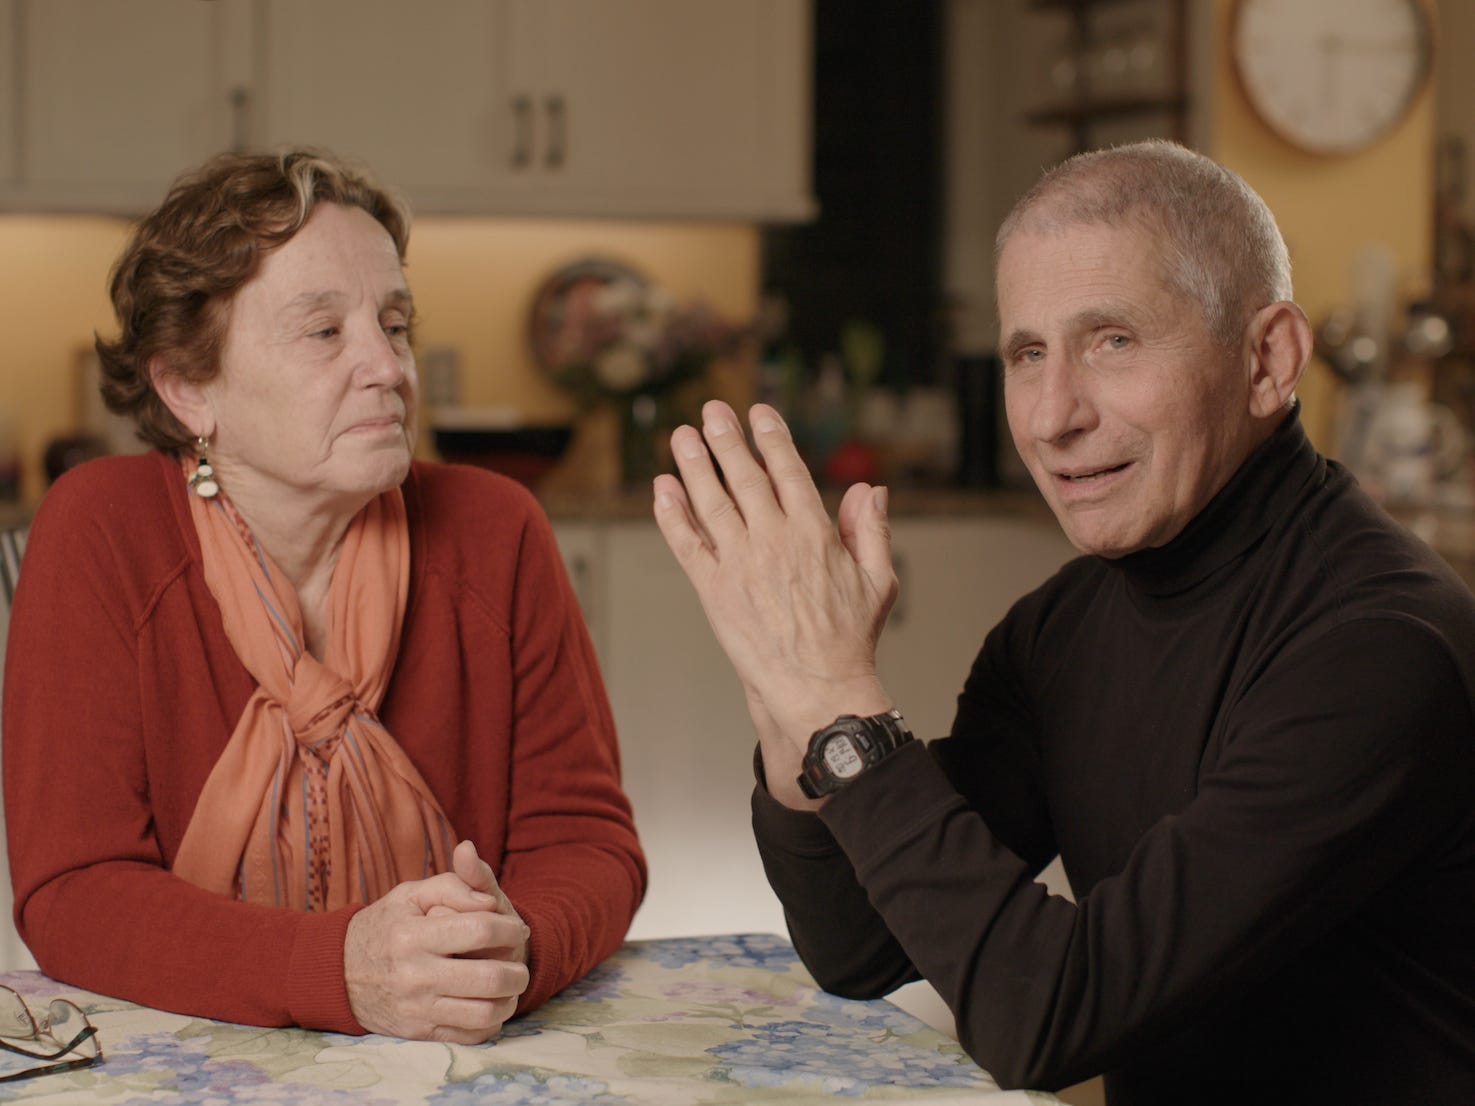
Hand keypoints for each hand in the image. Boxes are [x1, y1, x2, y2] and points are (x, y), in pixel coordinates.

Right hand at [344, 841, 530, 1041]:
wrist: (337, 972)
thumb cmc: (385, 926)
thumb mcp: (410, 894)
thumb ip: (452, 886)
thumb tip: (489, 901)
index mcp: (413, 936)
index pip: (480, 930)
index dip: (510, 927)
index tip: (516, 927)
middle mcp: (414, 975)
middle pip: (489, 977)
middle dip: (518, 969)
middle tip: (519, 961)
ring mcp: (416, 1009)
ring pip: (484, 1012)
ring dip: (509, 999)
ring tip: (510, 985)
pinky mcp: (418, 1032)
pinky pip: (469, 1036)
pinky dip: (491, 1022)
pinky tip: (490, 1004)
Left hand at [653, 401, 896, 806]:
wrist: (817, 688)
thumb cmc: (849, 638)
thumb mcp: (877, 579)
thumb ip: (870, 530)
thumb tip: (870, 489)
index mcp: (814, 534)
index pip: (788, 472)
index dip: (771, 439)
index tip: (759, 414)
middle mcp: (773, 541)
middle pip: (744, 478)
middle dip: (726, 440)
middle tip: (711, 411)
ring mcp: (740, 565)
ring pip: (711, 503)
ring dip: (694, 465)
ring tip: (681, 436)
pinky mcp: (714, 590)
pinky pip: (687, 545)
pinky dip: (673, 515)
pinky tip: (663, 490)